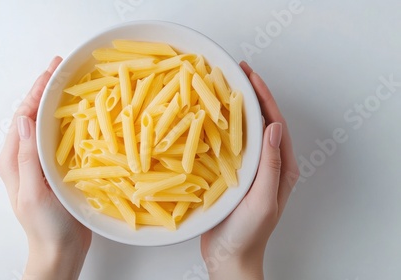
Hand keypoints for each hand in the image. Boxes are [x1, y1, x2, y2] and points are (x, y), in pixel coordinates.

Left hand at [0, 57, 91, 279]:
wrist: (60, 249)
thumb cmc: (45, 225)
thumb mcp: (34, 192)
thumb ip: (27, 157)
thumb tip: (24, 119)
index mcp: (14, 159)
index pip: (23, 116)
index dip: (36, 91)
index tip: (51, 71)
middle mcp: (24, 157)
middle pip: (33, 115)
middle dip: (45, 90)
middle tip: (61, 68)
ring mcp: (40, 162)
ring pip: (47, 124)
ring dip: (56, 103)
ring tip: (70, 83)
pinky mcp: (55, 168)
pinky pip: (60, 138)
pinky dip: (68, 121)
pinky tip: (81, 114)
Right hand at [200, 61, 299, 279]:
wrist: (229, 257)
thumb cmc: (248, 234)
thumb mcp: (262, 200)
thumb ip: (270, 165)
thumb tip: (274, 126)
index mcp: (281, 168)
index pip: (275, 124)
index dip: (264, 97)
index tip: (250, 75)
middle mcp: (268, 164)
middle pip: (261, 122)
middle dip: (251, 95)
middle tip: (237, 72)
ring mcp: (251, 169)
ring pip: (244, 131)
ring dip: (236, 108)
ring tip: (223, 87)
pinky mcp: (233, 174)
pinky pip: (229, 144)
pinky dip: (221, 127)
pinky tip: (209, 117)